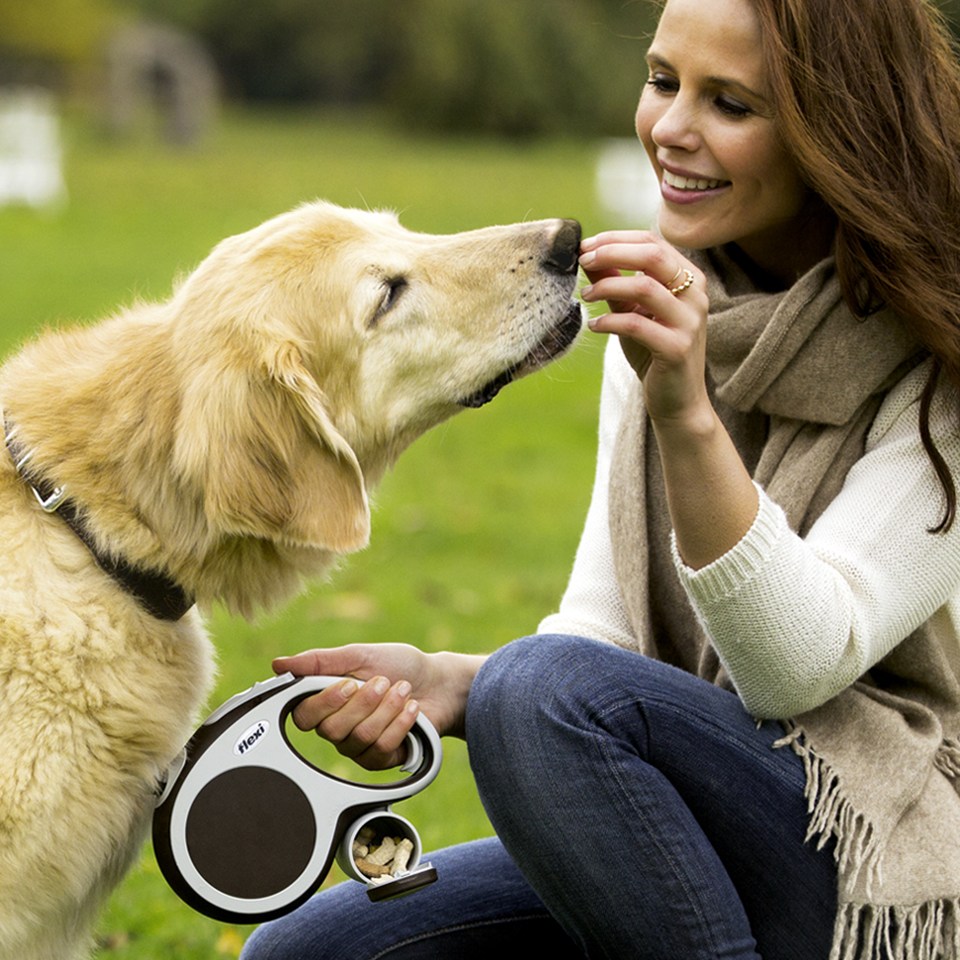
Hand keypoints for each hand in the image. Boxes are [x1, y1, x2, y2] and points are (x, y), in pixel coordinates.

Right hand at [273, 644, 484, 769]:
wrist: (439, 682)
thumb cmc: (399, 665)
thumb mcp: (360, 655)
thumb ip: (320, 661)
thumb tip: (279, 664)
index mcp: (327, 700)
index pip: (303, 715)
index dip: (325, 702)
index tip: (349, 683)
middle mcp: (337, 726)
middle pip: (332, 730)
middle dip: (365, 702)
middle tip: (384, 682)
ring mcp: (358, 746)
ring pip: (360, 737)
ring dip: (387, 708)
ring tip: (403, 691)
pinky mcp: (381, 759)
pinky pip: (381, 749)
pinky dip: (401, 724)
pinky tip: (412, 710)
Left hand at [579, 230, 709, 429]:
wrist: (678, 402)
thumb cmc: (653, 353)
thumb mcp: (631, 311)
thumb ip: (615, 282)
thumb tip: (588, 255)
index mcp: (688, 278)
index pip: (652, 241)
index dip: (615, 239)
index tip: (584, 246)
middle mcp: (695, 294)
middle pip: (652, 254)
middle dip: (611, 252)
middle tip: (582, 261)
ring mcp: (690, 321)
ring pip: (645, 286)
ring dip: (607, 285)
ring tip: (585, 296)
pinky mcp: (677, 348)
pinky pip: (637, 324)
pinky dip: (610, 321)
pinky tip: (595, 325)